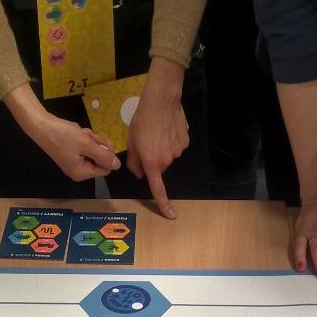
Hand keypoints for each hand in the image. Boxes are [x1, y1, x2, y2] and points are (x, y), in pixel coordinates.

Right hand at [19, 105, 119, 181]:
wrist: (41, 125)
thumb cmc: (63, 136)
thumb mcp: (86, 144)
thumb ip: (103, 156)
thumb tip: (117, 166)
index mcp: (81, 173)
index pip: (105, 169)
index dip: (106, 154)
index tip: (97, 143)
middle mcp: (78, 170)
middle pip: (99, 158)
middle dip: (95, 144)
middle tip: (85, 136)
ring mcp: (74, 160)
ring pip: (93, 149)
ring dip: (89, 138)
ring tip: (79, 132)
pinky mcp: (71, 151)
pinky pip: (85, 145)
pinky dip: (83, 137)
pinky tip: (76, 131)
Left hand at [125, 84, 189, 219]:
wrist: (162, 101)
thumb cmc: (142, 121)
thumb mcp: (131, 141)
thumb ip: (134, 161)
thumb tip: (140, 173)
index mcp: (152, 163)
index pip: (158, 189)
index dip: (164, 204)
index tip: (172, 215)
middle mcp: (167, 160)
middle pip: (159, 167)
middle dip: (152, 159)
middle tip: (146, 142)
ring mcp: (178, 151)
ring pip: (167, 156)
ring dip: (161, 149)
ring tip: (157, 132)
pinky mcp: (185, 142)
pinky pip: (176, 147)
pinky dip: (171, 141)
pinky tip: (167, 128)